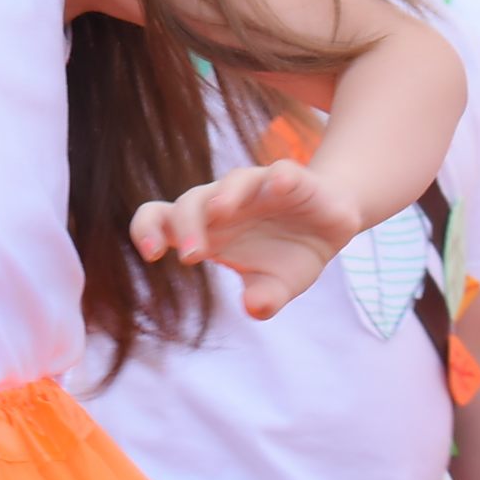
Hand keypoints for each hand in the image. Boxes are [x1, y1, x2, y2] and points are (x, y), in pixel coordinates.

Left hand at [130, 160, 360, 319]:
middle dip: (186, 225)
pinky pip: (282, 172)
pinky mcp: (293, 179)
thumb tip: (254, 308)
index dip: (148, 230)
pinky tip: (279, 186)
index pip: (163, 219)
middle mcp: (226, 203)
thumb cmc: (290, 254)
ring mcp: (259, 187)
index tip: (150, 254)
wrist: (331, 224)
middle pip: (191, 201)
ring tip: (221, 211)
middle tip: (193, 255)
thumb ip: (265, 297)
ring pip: (232, 180)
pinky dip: (279, 177)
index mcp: (209, 230)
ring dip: (225, 195)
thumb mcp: (278, 285)